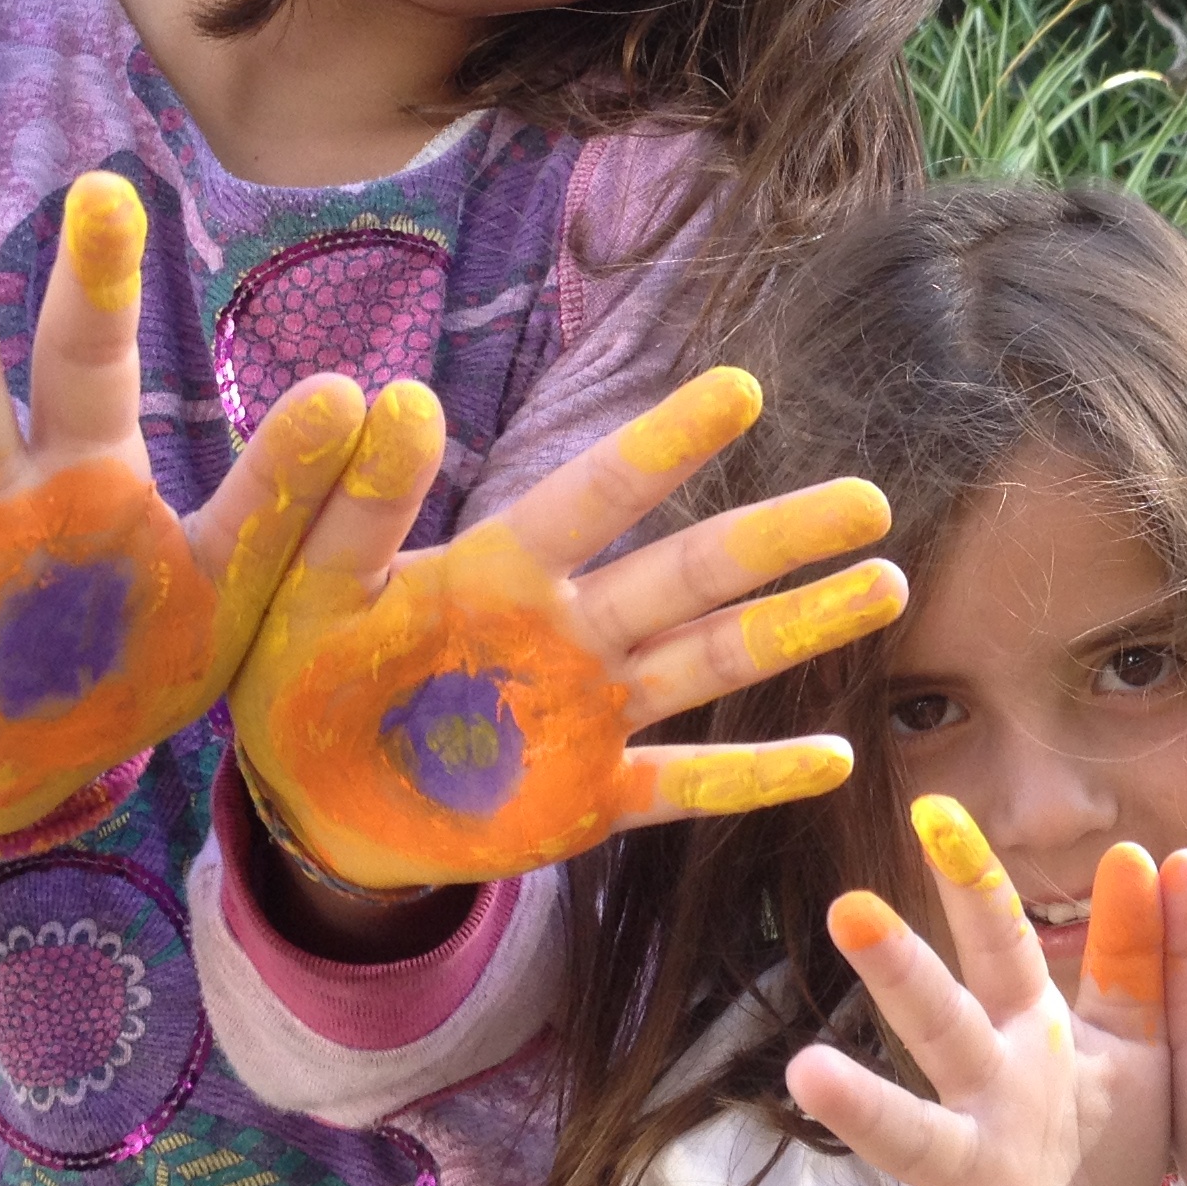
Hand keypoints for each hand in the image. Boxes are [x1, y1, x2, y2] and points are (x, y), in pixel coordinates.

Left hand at [227, 366, 908, 887]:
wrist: (306, 797)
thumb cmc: (304, 669)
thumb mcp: (308, 583)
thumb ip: (350, 501)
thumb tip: (386, 387)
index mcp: (502, 569)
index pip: (596, 494)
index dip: (664, 445)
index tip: (741, 389)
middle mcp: (568, 629)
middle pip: (689, 573)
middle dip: (779, 538)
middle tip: (872, 500)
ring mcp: (591, 713)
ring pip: (710, 661)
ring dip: (795, 629)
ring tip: (882, 585)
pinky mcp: (590, 798)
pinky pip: (685, 785)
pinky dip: (755, 777)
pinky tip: (833, 763)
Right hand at [783, 800, 1171, 1185]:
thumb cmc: (1102, 1135)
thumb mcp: (1137, 1042)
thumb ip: (1140, 957)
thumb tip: (1148, 851)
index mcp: (1029, 1035)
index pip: (1000, 945)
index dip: (973, 881)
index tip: (934, 808)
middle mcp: (984, 1095)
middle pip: (940, 1024)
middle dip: (900, 971)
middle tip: (849, 908)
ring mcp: (969, 1179)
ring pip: (914, 1136)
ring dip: (863, 1107)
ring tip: (806, 1070)